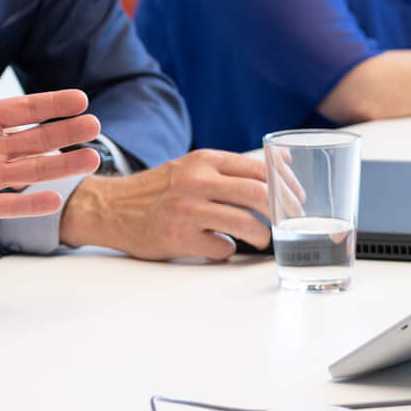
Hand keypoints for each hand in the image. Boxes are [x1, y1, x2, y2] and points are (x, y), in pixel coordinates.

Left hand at [0, 23, 102, 231]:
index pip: (24, 110)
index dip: (51, 105)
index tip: (81, 98)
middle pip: (37, 140)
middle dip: (66, 133)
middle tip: (95, 126)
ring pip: (31, 171)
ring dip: (61, 166)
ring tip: (92, 159)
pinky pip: (7, 206)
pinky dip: (30, 204)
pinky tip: (54, 200)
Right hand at [61, 148, 272, 260]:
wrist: (111, 208)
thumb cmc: (158, 190)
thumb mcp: (191, 167)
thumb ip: (230, 169)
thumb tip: (282, 166)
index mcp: (204, 160)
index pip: (258, 169)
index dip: (286, 186)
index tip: (298, 199)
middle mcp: (196, 181)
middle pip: (258, 194)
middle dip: (282, 211)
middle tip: (289, 222)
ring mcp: (187, 210)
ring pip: (246, 223)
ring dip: (262, 235)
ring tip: (262, 238)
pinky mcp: (179, 237)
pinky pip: (222, 248)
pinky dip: (228, 249)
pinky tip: (220, 245)